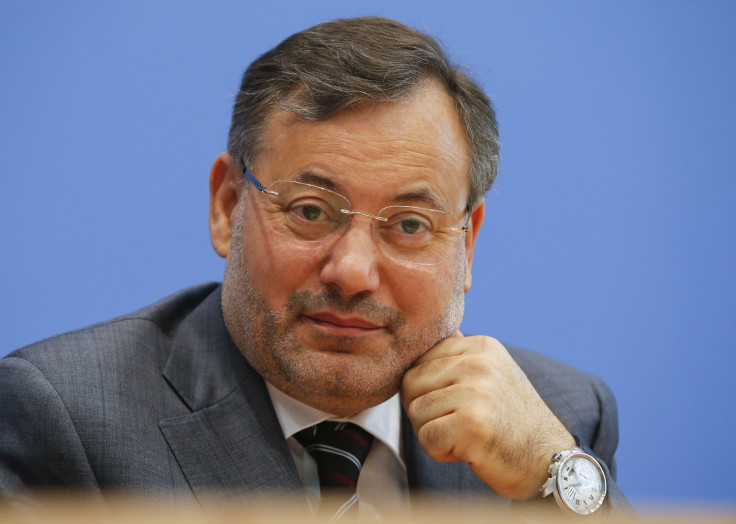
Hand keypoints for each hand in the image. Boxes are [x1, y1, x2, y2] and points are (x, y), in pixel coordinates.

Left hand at [400, 333, 574, 498]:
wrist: (548, 460)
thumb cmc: (510, 421)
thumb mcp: (491, 373)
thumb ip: (458, 356)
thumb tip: (420, 334)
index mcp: (480, 346)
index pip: (419, 361)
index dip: (428, 390)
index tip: (459, 404)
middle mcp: (478, 363)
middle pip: (411, 384)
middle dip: (425, 411)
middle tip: (458, 423)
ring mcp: (476, 391)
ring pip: (415, 412)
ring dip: (433, 433)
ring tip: (466, 435)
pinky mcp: (472, 423)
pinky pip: (426, 437)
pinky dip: (440, 451)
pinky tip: (468, 450)